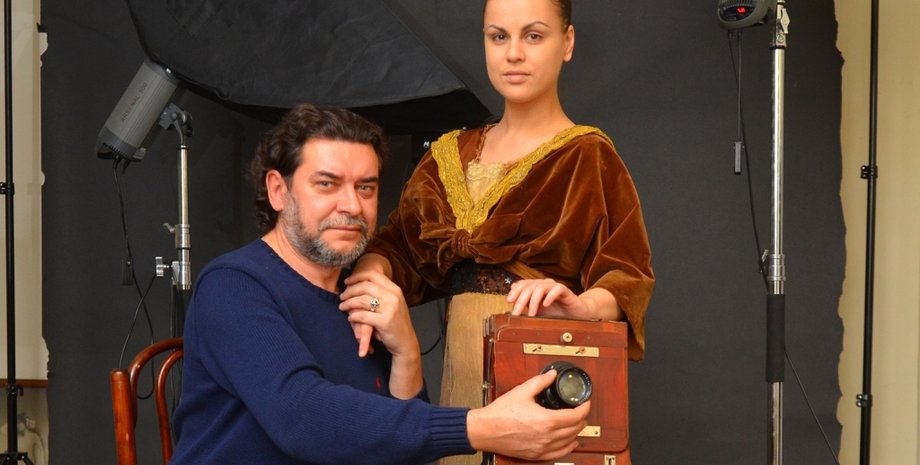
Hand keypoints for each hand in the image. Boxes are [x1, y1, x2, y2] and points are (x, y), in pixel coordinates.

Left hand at [340, 270, 422, 398]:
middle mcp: (393, 296)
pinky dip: (353, 316)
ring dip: (348, 303)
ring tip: (342, 307)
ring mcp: (390, 308)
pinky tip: (350, 318)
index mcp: (395, 289)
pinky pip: (363, 315)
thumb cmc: (397, 323)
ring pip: (362, 300)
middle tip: (342, 296)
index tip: (347, 281)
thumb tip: (362, 282)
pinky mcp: (385, 321)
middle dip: (350, 290)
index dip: (357, 276)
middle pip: (365, 286)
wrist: (406, 342)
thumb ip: (383, 293)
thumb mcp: (394, 303)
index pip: (373, 275)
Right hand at [466, 370, 589, 459]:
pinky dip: (568, 447)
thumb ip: (540, 381)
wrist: (485, 430)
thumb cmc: (500, 414)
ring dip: (577, 432)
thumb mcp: (522, 391)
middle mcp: (547, 437)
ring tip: (578, 423)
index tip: (585, 403)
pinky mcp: (536, 455)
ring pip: (569, 442)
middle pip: (575, 429)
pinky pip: (559, 454)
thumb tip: (551, 375)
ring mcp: (542, 448)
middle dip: (582, 418)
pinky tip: (571, 443)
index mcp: (546, 421)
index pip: (576, 416)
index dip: (584, 408)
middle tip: (581, 410)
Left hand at [506, 279, 621, 320]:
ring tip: (532, 313)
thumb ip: (526, 306)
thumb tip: (511, 303)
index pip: (523, 284)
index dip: (515, 291)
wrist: (577, 314)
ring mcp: (555, 287)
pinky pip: (557, 289)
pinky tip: (546, 304)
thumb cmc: (557, 313)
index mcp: (537, 288)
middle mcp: (545, 285)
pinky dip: (550, 296)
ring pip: (541, 287)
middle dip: (521, 299)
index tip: (509, 301)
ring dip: (534, 301)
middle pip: (530, 286)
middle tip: (517, 312)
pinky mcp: (566, 291)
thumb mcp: (538, 312)